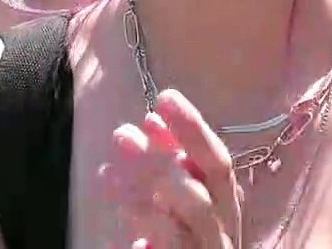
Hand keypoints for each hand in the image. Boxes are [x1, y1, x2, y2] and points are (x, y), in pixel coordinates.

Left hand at [100, 90, 241, 248]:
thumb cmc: (183, 236)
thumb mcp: (178, 197)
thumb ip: (167, 163)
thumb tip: (150, 122)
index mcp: (224, 205)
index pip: (217, 162)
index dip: (194, 129)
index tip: (164, 97)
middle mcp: (221, 230)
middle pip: (202, 192)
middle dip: (162, 161)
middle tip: (121, 135)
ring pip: (184, 225)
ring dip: (144, 196)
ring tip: (107, 175)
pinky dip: (145, 236)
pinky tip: (116, 227)